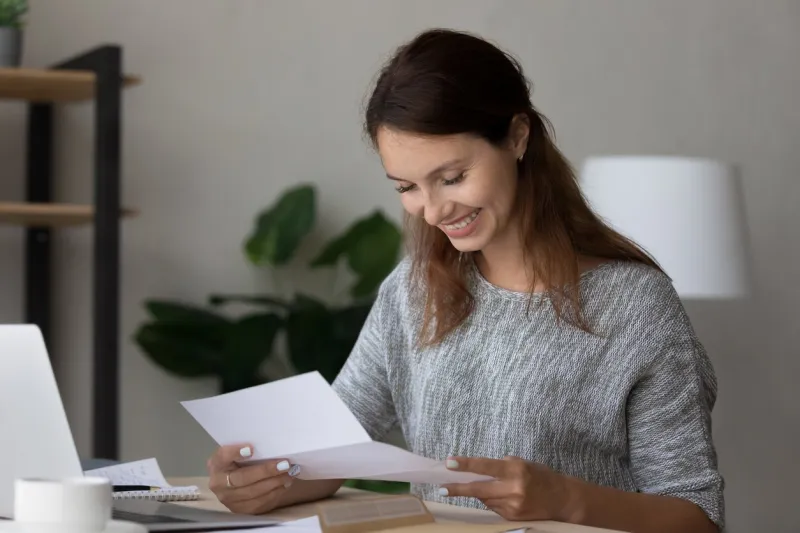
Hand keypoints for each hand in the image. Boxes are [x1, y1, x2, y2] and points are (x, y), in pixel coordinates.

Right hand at [207, 444, 300, 514]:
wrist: (232, 483)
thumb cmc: (239, 462)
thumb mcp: (238, 452)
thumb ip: (248, 450)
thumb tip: (271, 446)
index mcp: (216, 464)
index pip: (223, 456)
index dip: (235, 452)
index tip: (251, 449)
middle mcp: (218, 483)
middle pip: (242, 478)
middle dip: (266, 471)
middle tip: (284, 465)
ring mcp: (227, 500)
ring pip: (253, 493)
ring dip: (274, 483)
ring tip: (288, 475)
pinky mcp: (239, 510)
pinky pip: (258, 504)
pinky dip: (274, 494)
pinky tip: (284, 485)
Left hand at [439, 456, 573, 521]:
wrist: (563, 500)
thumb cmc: (542, 477)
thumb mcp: (524, 464)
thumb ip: (503, 465)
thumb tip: (479, 468)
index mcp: (516, 470)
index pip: (486, 466)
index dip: (466, 465)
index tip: (449, 463)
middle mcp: (514, 488)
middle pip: (479, 489)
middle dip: (458, 488)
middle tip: (442, 487)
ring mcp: (513, 506)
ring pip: (485, 499)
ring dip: (480, 493)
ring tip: (495, 487)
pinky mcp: (512, 518)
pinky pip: (494, 508)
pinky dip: (493, 501)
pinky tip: (503, 497)